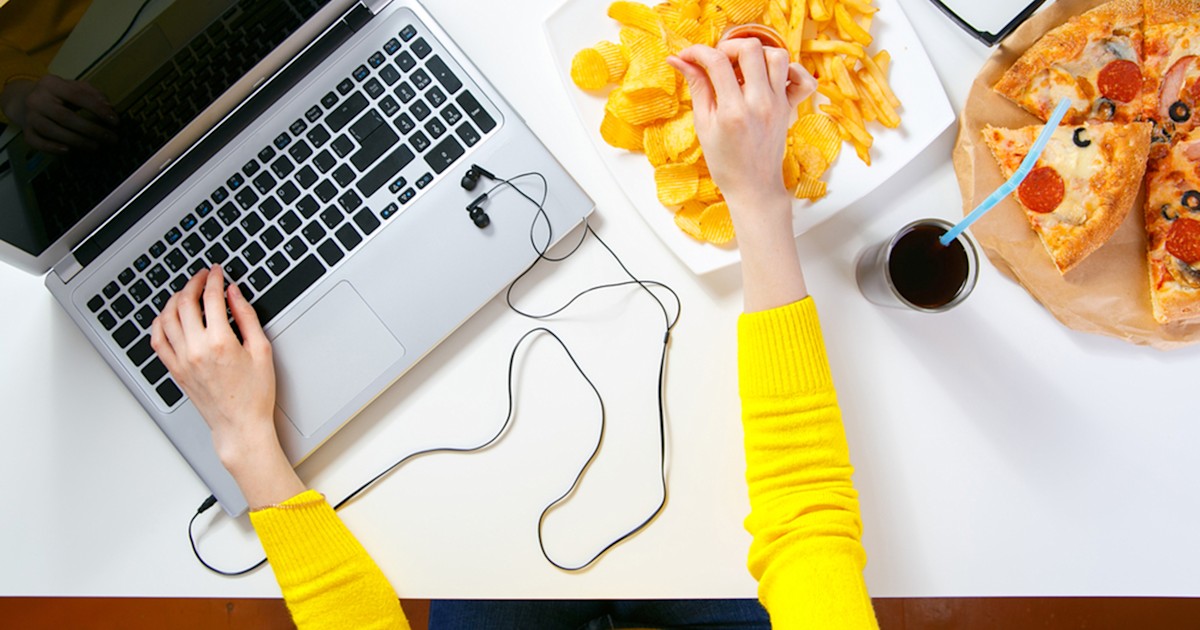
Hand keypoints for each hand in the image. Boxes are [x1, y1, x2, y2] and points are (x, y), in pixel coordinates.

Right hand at [0, 75, 118, 153]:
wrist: (24, 100)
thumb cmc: (57, 95)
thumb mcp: (73, 86)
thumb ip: (92, 93)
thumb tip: (109, 107)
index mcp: (50, 83)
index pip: (76, 95)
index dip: (97, 108)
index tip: (115, 121)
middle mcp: (36, 99)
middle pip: (64, 116)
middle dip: (91, 129)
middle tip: (110, 138)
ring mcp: (29, 116)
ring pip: (51, 131)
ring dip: (76, 141)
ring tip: (96, 146)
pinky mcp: (26, 131)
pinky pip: (36, 142)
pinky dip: (51, 148)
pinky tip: (68, 151)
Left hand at [152, 266, 304, 507]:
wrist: (240, 425)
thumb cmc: (255, 395)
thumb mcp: (262, 350)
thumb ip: (247, 317)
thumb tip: (234, 294)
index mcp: (220, 342)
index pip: (211, 298)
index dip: (213, 279)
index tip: (217, 272)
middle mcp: (196, 349)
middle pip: (185, 303)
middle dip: (193, 283)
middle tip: (202, 277)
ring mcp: (182, 360)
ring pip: (166, 318)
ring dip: (174, 299)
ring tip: (185, 293)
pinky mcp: (175, 370)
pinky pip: (157, 340)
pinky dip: (159, 323)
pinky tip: (168, 317)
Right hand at [668, 41, 814, 310]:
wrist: (753, 187)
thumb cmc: (725, 162)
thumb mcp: (703, 125)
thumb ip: (697, 88)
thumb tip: (680, 60)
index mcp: (733, 110)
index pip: (717, 62)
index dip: (699, 51)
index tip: (689, 56)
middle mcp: (759, 103)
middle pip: (751, 49)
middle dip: (729, 46)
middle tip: (719, 60)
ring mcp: (778, 104)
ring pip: (778, 56)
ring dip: (757, 54)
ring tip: (742, 68)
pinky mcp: (790, 107)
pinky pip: (804, 79)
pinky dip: (791, 69)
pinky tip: (772, 75)